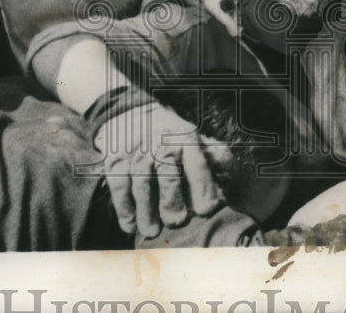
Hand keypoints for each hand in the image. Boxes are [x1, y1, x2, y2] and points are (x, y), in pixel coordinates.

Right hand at [96, 99, 221, 238]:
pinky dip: (124, 209)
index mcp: (185, 140)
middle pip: (167, 176)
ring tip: (151, 232)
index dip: (203, 188)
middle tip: (177, 222)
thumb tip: (230, 176)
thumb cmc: (169, 134)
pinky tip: (130, 226)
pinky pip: (118, 188)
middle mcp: (160, 145)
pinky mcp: (115, 161)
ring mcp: (136, 153)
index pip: (197, 165)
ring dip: (146, 211)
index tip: (206, 211)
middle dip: (172, 201)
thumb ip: (213, 155)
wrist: (130, 113)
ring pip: (141, 185)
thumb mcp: (193, 137)